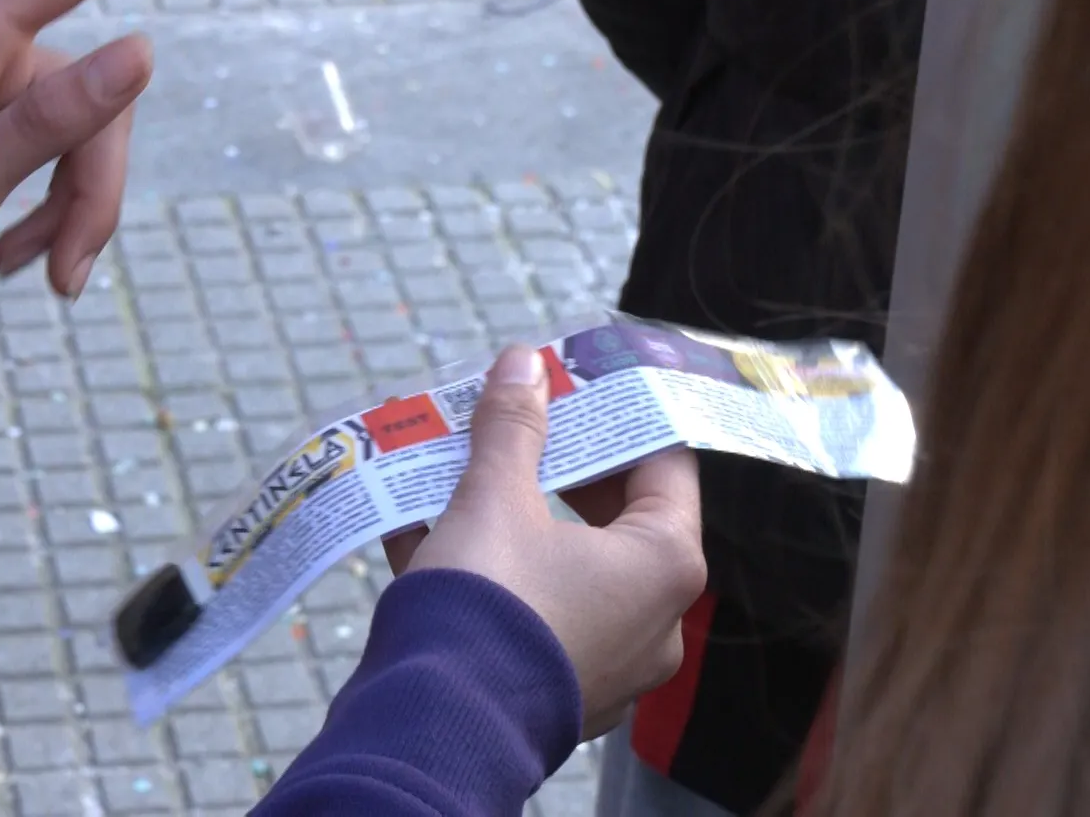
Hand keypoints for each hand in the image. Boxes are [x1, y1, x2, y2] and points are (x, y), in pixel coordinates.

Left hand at [0, 0, 267, 316]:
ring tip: (35, 276)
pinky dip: (56, 215)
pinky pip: (63, 158)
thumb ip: (51, 122)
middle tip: (66, 274)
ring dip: (76, 212)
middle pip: (101, 92)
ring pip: (89, 136)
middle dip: (96, 187)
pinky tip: (15, 260)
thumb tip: (143, 50)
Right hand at [382, 347, 705, 739]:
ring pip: (566, 567)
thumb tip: (523, 364)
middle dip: (555, 467)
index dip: (620, 416)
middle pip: (614, 517)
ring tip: (460, 475)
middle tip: (516, 424)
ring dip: (515, 518)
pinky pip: (532, 614)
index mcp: (664, 564)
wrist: (435, 724)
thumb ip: (513, 427)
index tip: (580, 384)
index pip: (665, 465)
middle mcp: (653, 620)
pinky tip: (423, 536)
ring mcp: (608, 664)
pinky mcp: (557, 691)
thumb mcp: (494, 496)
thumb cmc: (487, 604)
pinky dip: (491, 574)